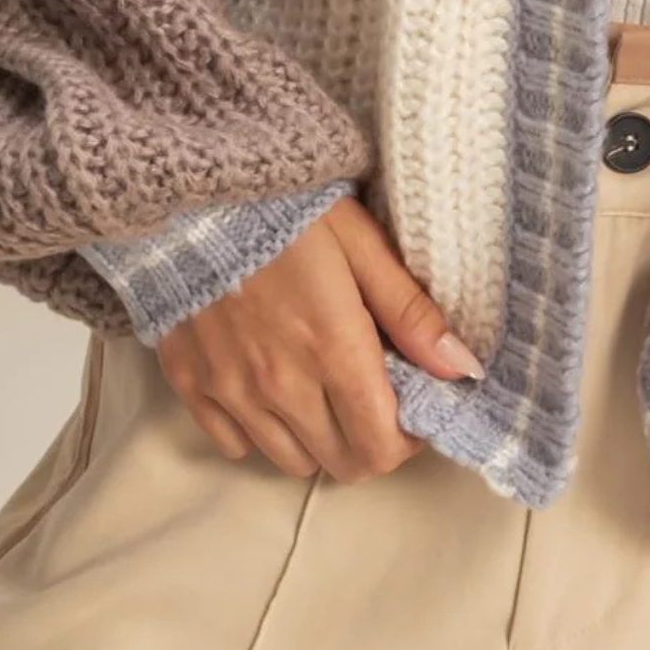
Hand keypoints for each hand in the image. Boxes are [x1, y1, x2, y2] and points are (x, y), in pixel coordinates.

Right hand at [154, 190, 484, 483]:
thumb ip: (411, 312)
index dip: (408, 439)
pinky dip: (259, 432)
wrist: (188, 186)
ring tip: (323, 390)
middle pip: (341, 463)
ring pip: (290, 461)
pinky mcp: (189, 381)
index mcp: (332, 350)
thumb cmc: (284, 207)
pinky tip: (270, 389)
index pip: (381, 446)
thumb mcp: (361, 243)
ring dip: (318, 439)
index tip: (413, 406)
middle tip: (374, 396)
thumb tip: (462, 368)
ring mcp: (229, 389)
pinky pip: (232, 444)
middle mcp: (280, 385)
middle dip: (370, 442)